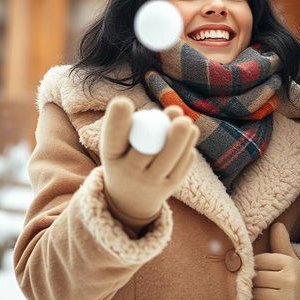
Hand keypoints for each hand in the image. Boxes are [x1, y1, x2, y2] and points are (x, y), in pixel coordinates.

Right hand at [101, 96, 198, 230]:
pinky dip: (188, 148)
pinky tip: (186, 141)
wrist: (131, 196)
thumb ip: (141, 123)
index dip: (116, 121)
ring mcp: (152, 183)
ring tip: (187, 122)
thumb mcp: (120, 141)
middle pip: (147, 153)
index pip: (112, 138)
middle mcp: (129, 173)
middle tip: (176, 111)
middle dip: (163, 134)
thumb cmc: (125, 155)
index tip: (123, 103)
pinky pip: (184, 164)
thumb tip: (176, 110)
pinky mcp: (172, 185)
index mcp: (111, 156)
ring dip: (183, 139)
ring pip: (172, 159)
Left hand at [251, 223, 299, 299]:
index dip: (254, 264)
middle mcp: (289, 281)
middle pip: (256, 278)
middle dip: (252, 281)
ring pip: (255, 295)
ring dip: (251, 295)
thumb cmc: (293, 276)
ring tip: (256, 293)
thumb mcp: (289, 258)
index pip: (260, 261)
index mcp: (289, 264)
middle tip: (254, 282)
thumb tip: (278, 224)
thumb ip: (281, 242)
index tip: (257, 268)